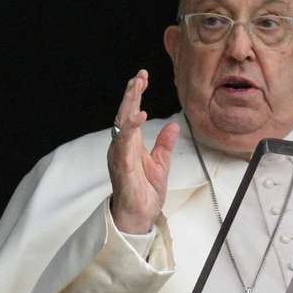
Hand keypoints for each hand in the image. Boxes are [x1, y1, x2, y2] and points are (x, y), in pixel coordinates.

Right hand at [107, 70, 178, 233]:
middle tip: (140, 75)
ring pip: (122, 123)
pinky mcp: (122, 166)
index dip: (136, 95)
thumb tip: (172, 125)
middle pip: (124, 113)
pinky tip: (140, 115)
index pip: (132, 114)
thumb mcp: (161, 164)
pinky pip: (125, 143)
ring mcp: (120, 155)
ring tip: (137, 86)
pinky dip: (131, 128)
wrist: (140, 216)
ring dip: (129, 103)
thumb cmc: (145, 192)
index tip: (143, 77)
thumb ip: (164, 144)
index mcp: (131, 144)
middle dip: (131, 93)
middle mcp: (122, 146)